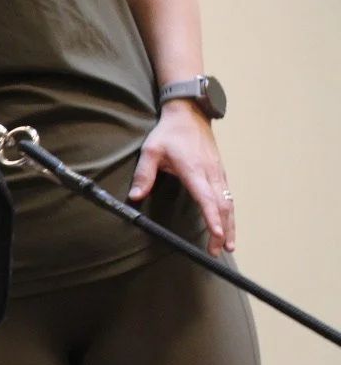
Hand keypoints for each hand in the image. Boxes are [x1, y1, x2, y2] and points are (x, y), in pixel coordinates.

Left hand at [129, 101, 233, 253]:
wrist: (189, 113)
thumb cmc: (169, 132)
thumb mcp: (150, 150)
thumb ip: (144, 174)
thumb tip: (135, 196)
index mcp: (193, 169)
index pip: (206, 198)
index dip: (212, 218)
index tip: (216, 235)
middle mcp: (210, 172)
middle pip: (223, 206)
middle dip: (222, 230)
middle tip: (218, 251)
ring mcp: (218, 172)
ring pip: (229, 202)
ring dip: (230, 225)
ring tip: (228, 245)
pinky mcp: (220, 172)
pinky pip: (228, 196)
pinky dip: (230, 213)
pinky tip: (229, 225)